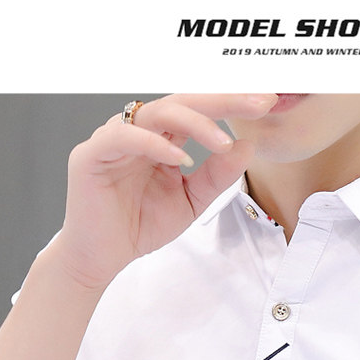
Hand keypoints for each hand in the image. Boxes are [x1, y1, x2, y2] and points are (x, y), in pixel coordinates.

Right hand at [53, 93, 277, 291]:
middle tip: (259, 102)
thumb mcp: (190, 201)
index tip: (267, 104)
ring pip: (157, 112)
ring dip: (195, 123)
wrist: (100, 259)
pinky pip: (125, 137)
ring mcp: (114, 138)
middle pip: (182, 101)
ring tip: (223, 141)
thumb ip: (215, 176)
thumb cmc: (138, 226)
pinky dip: (155, 144)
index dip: (232, 105)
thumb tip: (246, 146)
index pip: (198, 111)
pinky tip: (180, 158)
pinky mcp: (92, 155)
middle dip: (223, 100)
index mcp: (160, 137)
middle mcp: (138, 130)